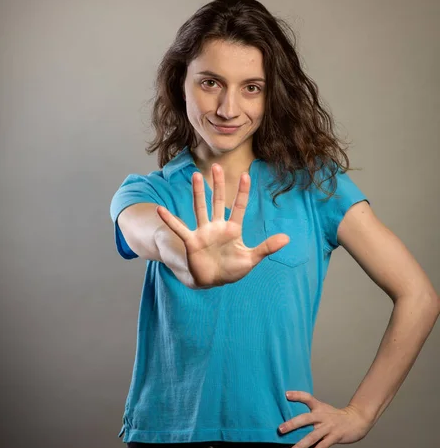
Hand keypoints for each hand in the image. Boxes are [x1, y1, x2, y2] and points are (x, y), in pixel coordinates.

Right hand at [156, 163, 289, 287]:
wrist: (212, 281)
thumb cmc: (231, 270)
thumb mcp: (251, 259)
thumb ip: (267, 247)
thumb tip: (287, 238)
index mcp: (232, 229)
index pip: (239, 206)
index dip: (243, 192)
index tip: (246, 175)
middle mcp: (217, 226)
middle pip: (218, 201)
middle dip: (218, 185)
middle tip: (217, 166)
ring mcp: (203, 232)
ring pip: (200, 208)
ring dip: (198, 193)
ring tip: (195, 175)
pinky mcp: (192, 241)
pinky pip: (180, 229)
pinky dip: (170, 220)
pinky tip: (161, 211)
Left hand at [278, 391, 372, 447]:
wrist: (357, 420)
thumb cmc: (335, 416)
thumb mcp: (323, 409)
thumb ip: (310, 411)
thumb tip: (293, 417)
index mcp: (319, 407)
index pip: (307, 398)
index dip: (297, 395)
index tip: (286, 395)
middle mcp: (322, 416)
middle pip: (305, 418)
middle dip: (292, 424)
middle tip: (280, 430)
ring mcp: (329, 427)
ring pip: (312, 436)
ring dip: (300, 446)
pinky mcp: (335, 437)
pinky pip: (323, 446)